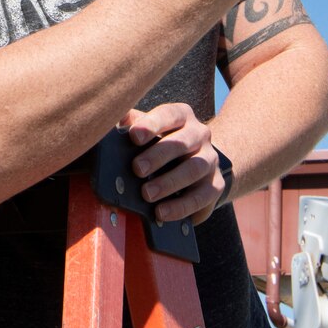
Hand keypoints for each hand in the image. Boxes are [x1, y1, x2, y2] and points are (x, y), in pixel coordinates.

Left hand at [120, 104, 224, 224]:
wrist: (200, 163)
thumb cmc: (164, 143)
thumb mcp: (149, 129)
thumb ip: (132, 123)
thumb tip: (111, 121)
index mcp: (182, 116)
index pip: (169, 114)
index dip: (152, 124)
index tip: (134, 136)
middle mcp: (200, 134)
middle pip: (182, 142)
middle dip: (158, 156)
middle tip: (137, 169)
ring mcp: (210, 159)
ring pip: (194, 168)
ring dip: (169, 182)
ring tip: (147, 194)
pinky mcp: (216, 185)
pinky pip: (202, 196)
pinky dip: (181, 206)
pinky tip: (162, 212)